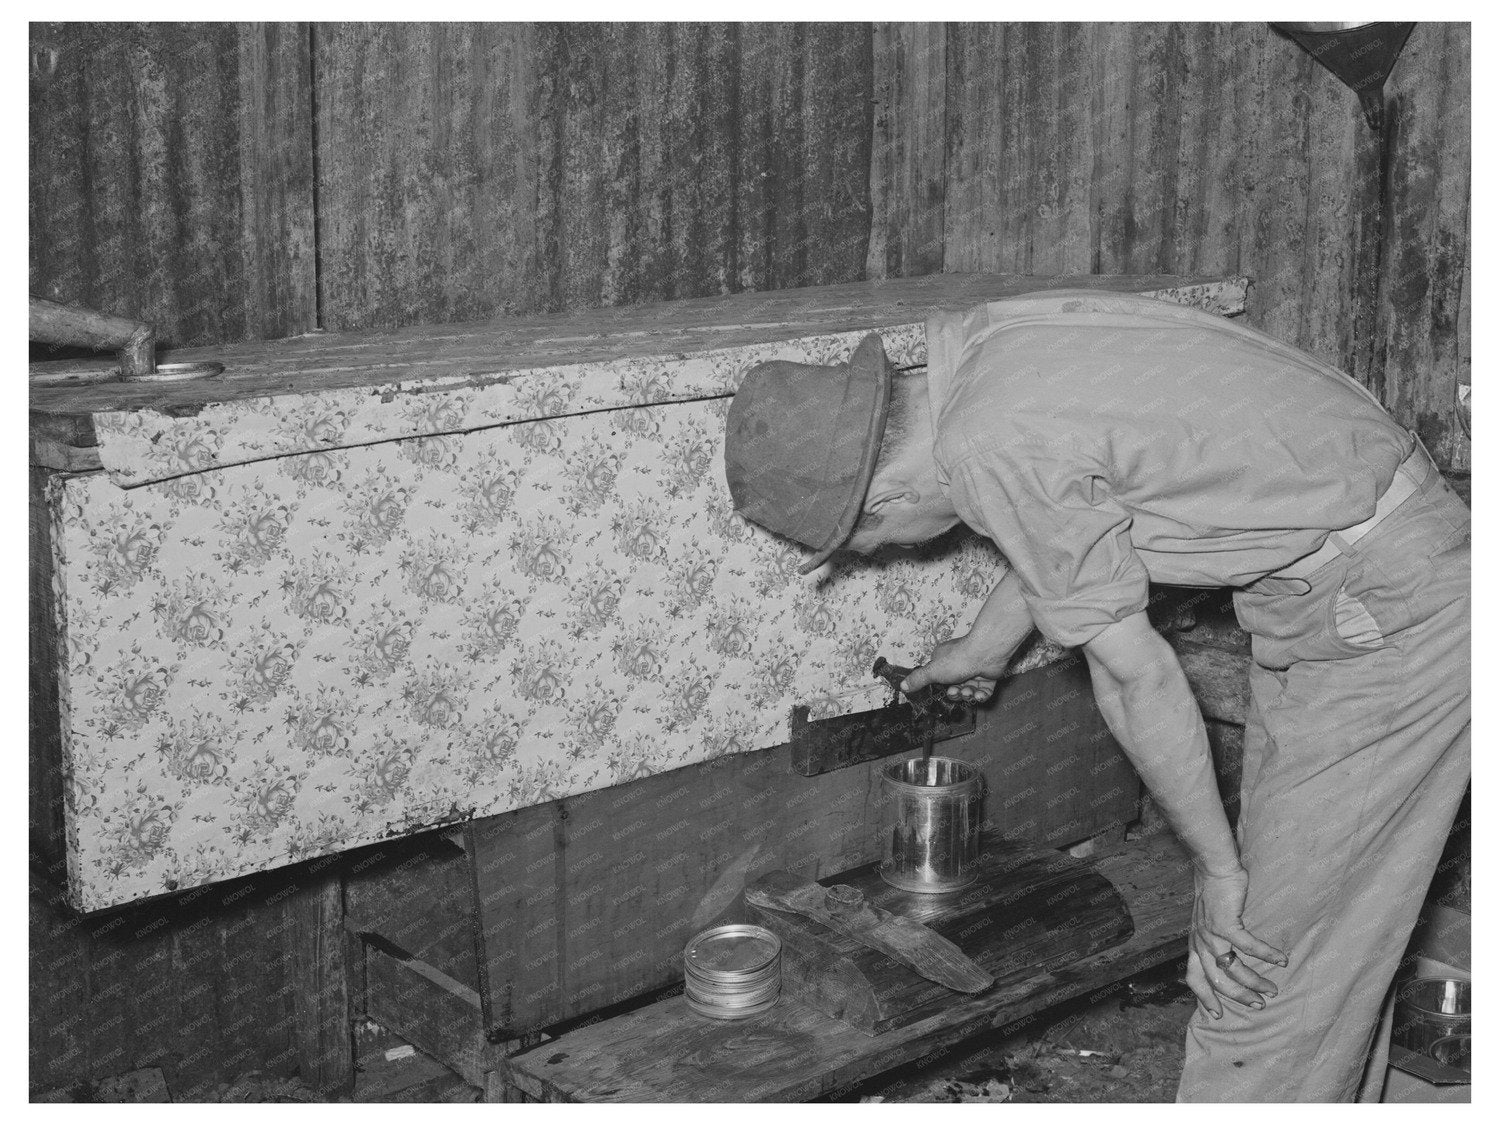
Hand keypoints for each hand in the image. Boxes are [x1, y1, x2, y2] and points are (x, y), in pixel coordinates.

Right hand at [900, 636, 1004, 703]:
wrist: (986, 653)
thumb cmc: (958, 658)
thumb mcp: (932, 671)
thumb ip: (918, 679)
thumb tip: (902, 686)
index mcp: (944, 660)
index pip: (938, 678)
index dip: (940, 687)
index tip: (941, 691)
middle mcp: (958, 665)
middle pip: (954, 688)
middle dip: (955, 693)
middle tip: (957, 691)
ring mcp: (974, 671)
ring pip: (968, 691)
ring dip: (968, 695)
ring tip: (969, 691)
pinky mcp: (987, 677)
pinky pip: (983, 692)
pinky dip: (981, 696)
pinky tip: (980, 694)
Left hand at [1186, 866, 1288, 1019]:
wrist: (1214, 868)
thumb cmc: (1215, 894)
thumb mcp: (1207, 923)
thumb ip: (1213, 941)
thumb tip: (1226, 960)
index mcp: (1195, 944)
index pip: (1193, 977)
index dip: (1204, 997)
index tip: (1217, 1015)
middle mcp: (1200, 942)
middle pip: (1216, 980)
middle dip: (1238, 997)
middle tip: (1259, 1004)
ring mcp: (1211, 934)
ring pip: (1233, 969)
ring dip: (1255, 982)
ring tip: (1273, 988)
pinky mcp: (1225, 923)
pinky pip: (1248, 947)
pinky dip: (1267, 955)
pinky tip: (1282, 960)